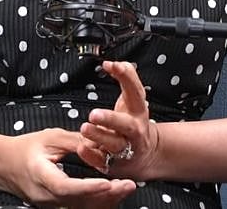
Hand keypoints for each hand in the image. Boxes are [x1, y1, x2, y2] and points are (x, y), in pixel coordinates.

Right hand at [0, 127, 134, 207]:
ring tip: (127, 187)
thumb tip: (101, 144)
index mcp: (41, 175)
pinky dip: (99, 202)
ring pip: (82, 208)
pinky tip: (114, 194)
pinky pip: (80, 208)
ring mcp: (51, 205)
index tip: (108, 182)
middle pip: (79, 202)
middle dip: (107, 195)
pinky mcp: (57, 207)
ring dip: (106, 200)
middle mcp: (46, 196)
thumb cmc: (27, 148)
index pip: (66, 187)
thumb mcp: (50, 137)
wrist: (5, 165)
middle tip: (129, 184)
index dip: (88, 187)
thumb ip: (76, 141)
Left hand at [77, 61, 160, 179]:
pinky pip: (102, 161)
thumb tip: (113, 63)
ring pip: (113, 144)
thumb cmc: (133, 121)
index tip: (112, 65)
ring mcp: (125, 148)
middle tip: (94, 113)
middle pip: (125, 125)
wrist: (145, 154)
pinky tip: (82, 147)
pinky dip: (91, 155)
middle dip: (110, 119)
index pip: (135, 91)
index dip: (126, 76)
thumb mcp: (134, 99)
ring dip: (99, 136)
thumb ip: (126, 78)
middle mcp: (134, 130)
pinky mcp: (114, 164)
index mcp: (138, 111)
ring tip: (85, 128)